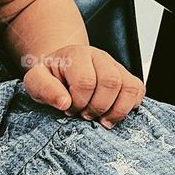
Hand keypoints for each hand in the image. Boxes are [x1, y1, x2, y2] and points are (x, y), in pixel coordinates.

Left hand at [22, 44, 145, 128]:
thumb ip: (44, 89)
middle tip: (84, 116)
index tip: (69, 109)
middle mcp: (99, 56)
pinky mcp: (126, 77)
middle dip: (97, 107)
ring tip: (100, 119)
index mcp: (76, 55)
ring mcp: (115, 66)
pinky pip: (138, 90)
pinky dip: (129, 107)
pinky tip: (112, 114)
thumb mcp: (36, 81)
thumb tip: (65, 103)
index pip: (86, 81)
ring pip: (128, 87)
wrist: (62, 68)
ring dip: (115, 110)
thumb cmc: (50, 77)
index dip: (78, 102)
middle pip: (110, 82)